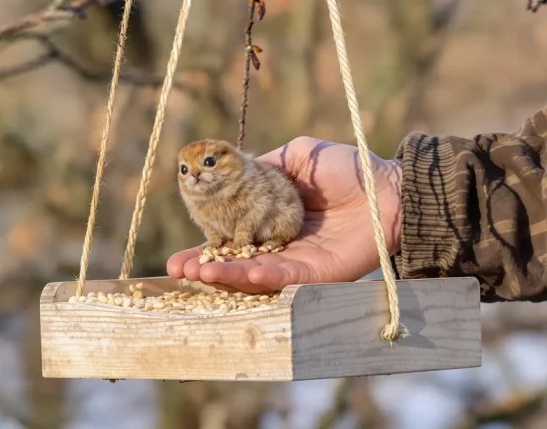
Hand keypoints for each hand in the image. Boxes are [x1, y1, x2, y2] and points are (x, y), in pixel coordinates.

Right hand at [166, 136, 402, 293]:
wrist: (390, 188)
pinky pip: (282, 278)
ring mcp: (295, 263)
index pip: (230, 234)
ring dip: (224, 275)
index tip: (178, 247)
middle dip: (204, 266)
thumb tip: (230, 173)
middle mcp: (277, 245)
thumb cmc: (347, 168)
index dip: (204, 240)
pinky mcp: (315, 275)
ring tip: (197, 272)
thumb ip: (264, 166)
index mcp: (269, 220)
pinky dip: (258, 277)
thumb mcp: (297, 156)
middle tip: (176, 270)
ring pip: (252, 274)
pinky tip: (237, 273)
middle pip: (234, 261)